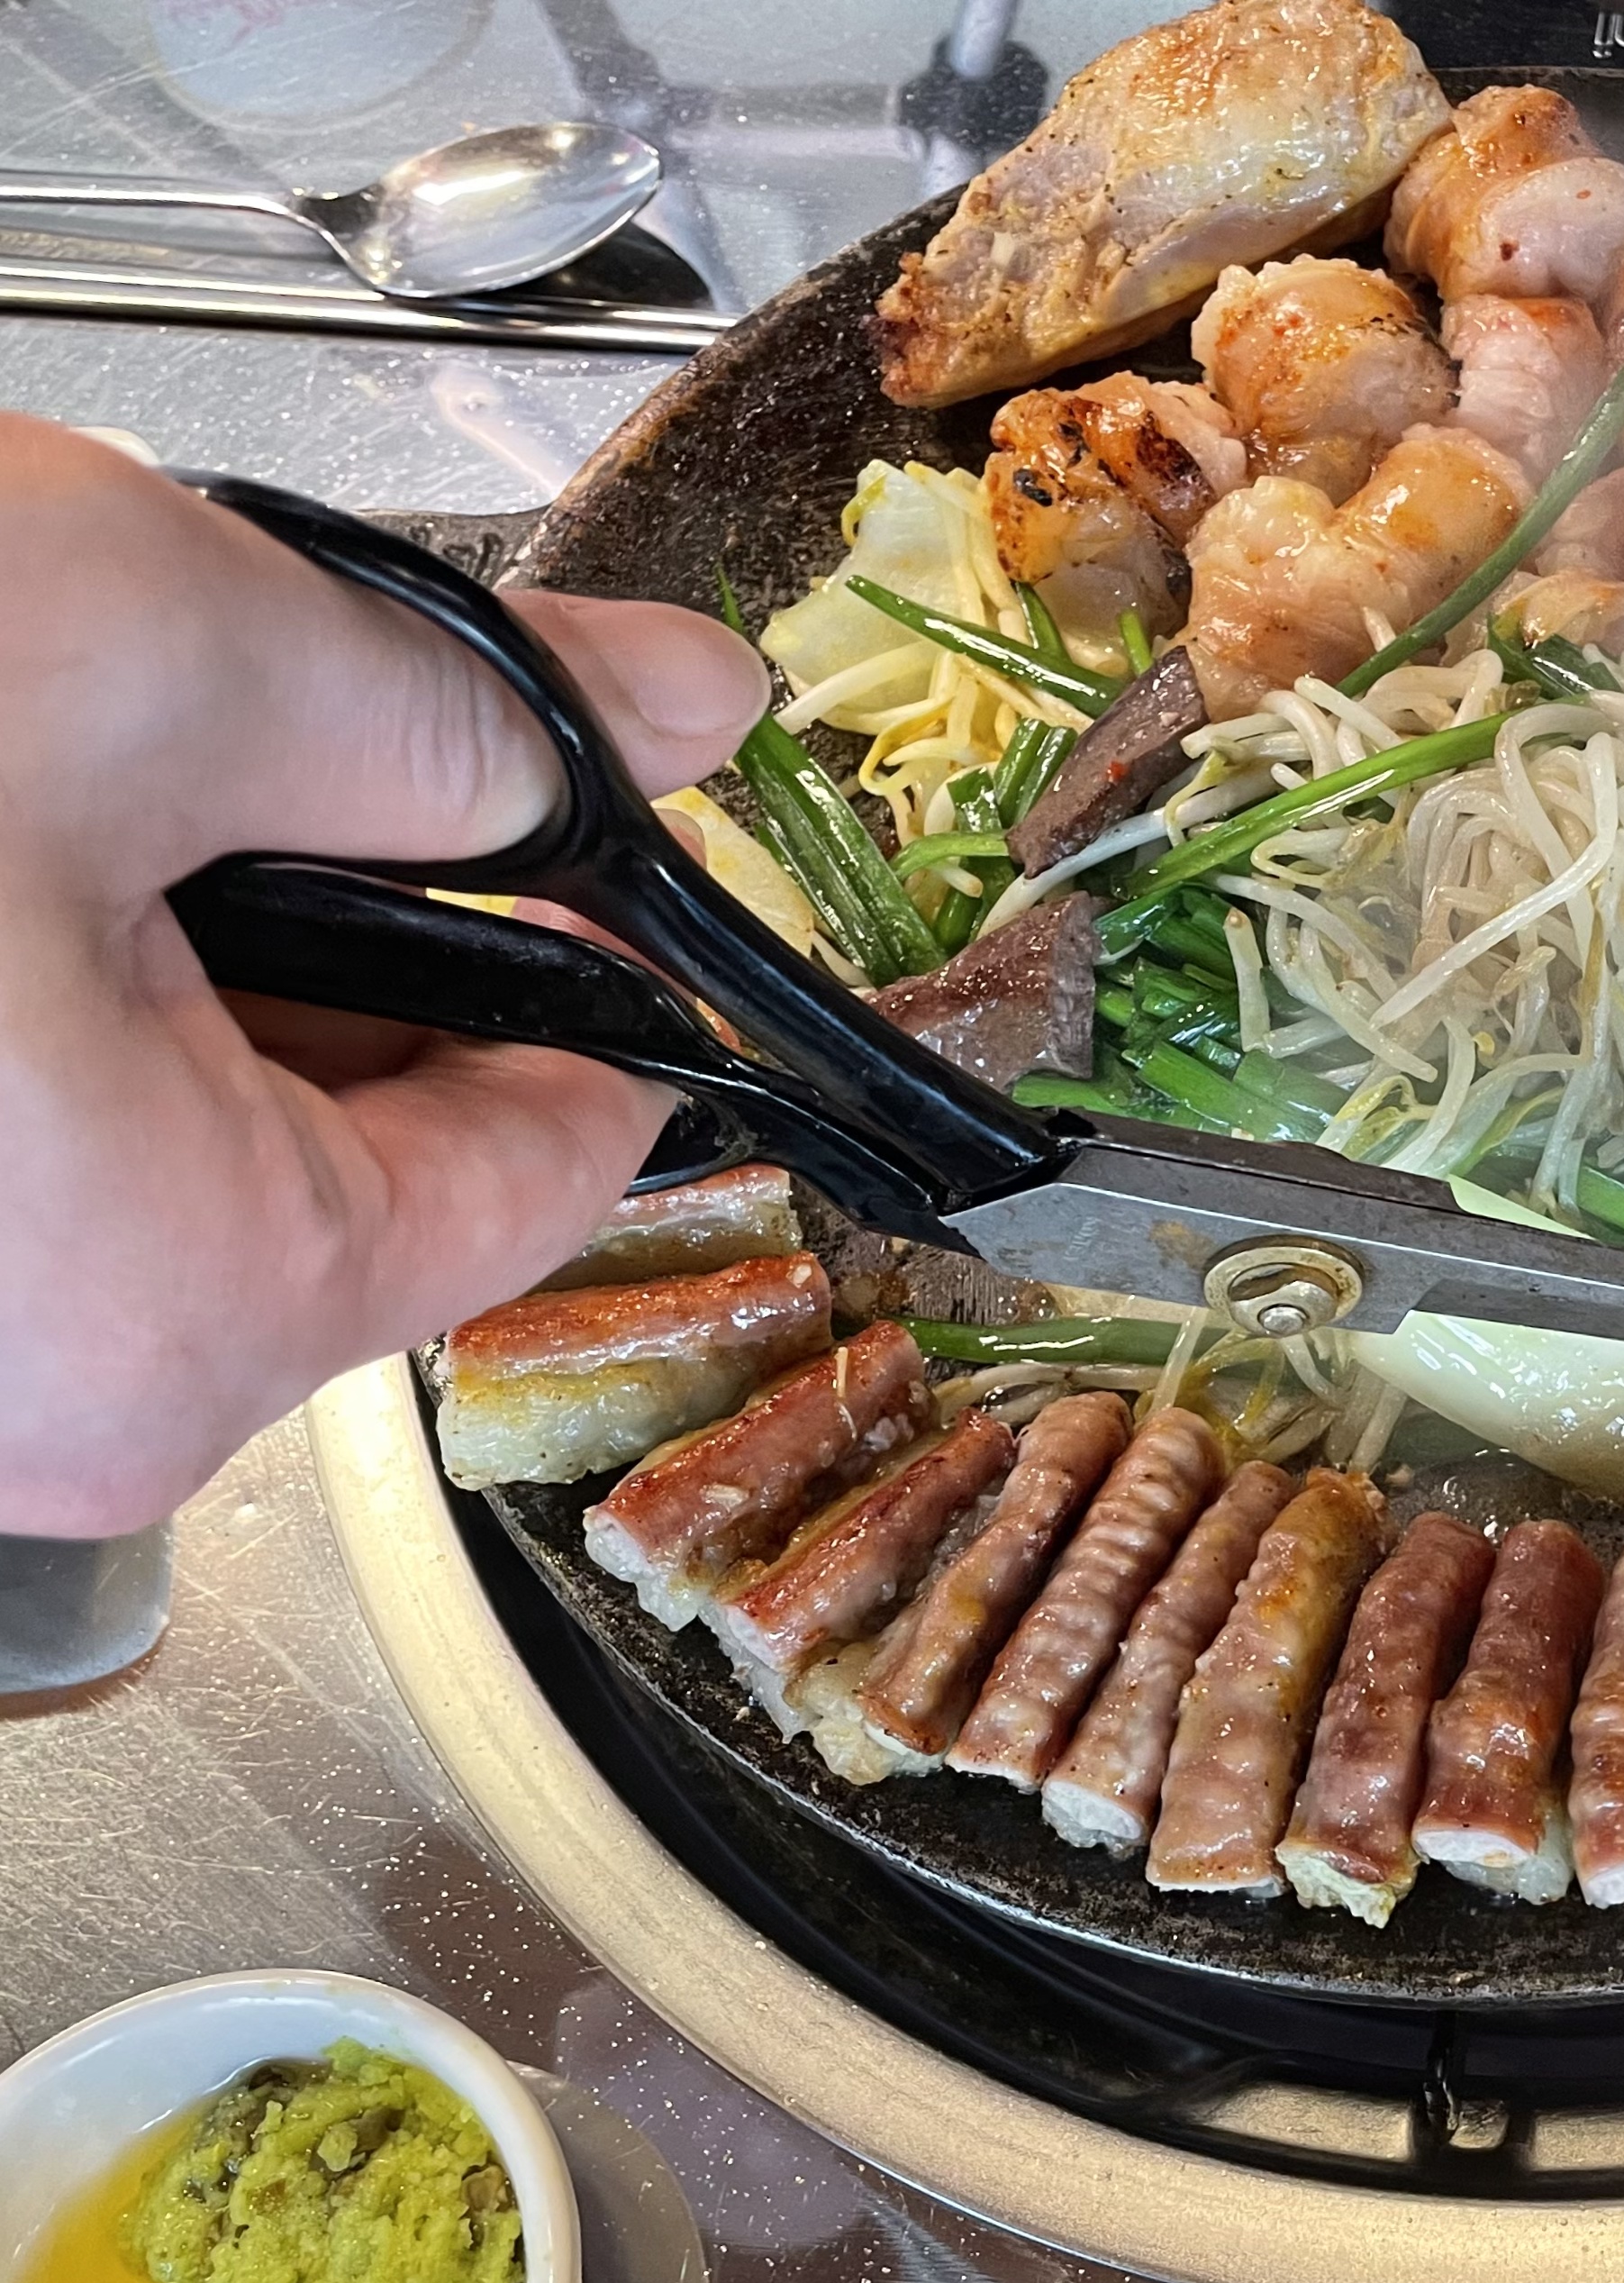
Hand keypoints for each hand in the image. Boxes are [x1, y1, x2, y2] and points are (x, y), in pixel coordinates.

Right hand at [0, 416, 767, 1534]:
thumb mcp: (147, 659)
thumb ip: (468, 707)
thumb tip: (690, 706)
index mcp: (181, 1314)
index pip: (544, 1168)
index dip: (600, 971)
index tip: (589, 843)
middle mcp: (44, 1415)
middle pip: (356, 1162)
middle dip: (371, 943)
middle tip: (285, 757)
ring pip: (176, 1152)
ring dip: (191, 956)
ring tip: (99, 788)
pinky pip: (35, 1165)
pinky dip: (60, 1001)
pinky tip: (30, 852)